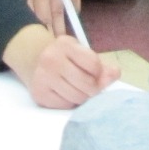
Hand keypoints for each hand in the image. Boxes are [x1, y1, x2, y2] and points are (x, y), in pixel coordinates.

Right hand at [3, 24, 119, 108]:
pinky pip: (66, 105)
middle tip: (90, 86)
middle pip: (87, 84)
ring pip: (78, 98)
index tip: (95, 72)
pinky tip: (66, 93)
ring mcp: (43, 78)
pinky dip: (71, 102)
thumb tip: (115, 74)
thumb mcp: (80, 52)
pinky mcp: (39, 94)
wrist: (33, 59)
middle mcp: (52, 60)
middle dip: (94, 88)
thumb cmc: (64, 56)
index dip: (99, 72)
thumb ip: (100, 64)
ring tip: (78, 89)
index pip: (94, 65)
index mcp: (65, 45)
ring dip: (83, 97)